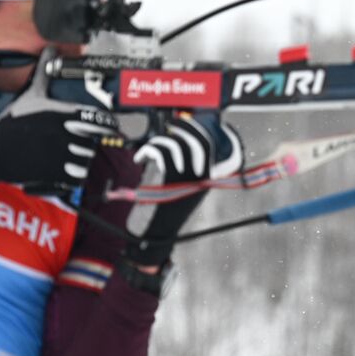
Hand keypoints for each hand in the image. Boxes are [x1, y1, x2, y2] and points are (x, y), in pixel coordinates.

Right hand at [0, 48, 120, 186]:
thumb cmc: (13, 121)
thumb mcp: (31, 95)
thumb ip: (45, 73)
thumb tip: (50, 50)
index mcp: (66, 113)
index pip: (101, 120)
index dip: (107, 125)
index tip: (108, 128)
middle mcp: (69, 132)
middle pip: (95, 141)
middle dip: (88, 143)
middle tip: (76, 144)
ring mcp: (65, 152)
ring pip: (87, 159)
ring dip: (80, 159)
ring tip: (65, 156)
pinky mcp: (58, 171)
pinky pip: (78, 176)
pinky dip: (74, 175)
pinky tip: (62, 170)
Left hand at [124, 115, 241, 269]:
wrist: (154, 235)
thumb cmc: (165, 211)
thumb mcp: (183, 189)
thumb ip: (187, 168)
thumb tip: (180, 142)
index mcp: (206, 179)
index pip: (213, 148)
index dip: (207, 131)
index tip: (199, 120)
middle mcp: (199, 178)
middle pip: (199, 141)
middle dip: (186, 126)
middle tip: (174, 124)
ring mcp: (184, 178)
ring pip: (176, 145)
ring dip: (160, 141)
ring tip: (151, 149)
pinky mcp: (166, 179)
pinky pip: (159, 153)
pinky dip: (147, 150)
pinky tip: (141, 158)